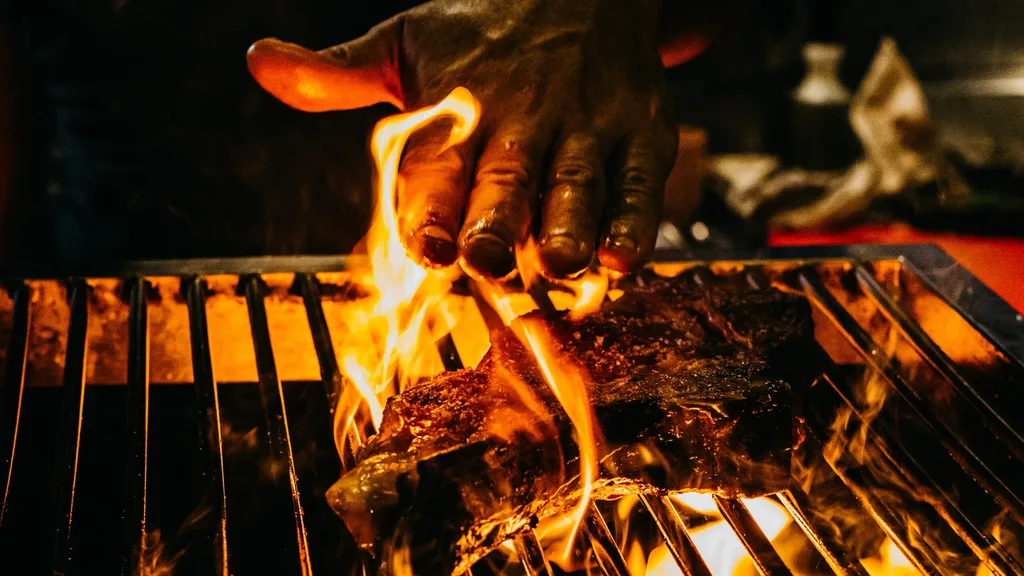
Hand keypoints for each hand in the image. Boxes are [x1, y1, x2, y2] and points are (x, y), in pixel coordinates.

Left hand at [247, 0, 677, 279]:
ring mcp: (587, 129)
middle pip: (508, 180)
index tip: (426, 246)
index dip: (431, 208)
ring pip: (578, 185)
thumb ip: (336, 71)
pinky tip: (623, 256)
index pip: (439, 166)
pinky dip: (635, 219)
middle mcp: (524, 120)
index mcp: (461, 106)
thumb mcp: (403, 42)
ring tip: (562, 261)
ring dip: (570, 224)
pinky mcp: (640, 136)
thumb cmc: (481, 34)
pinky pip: (641, 182)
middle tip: (488, 260)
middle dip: (498, 221)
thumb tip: (258, 64)